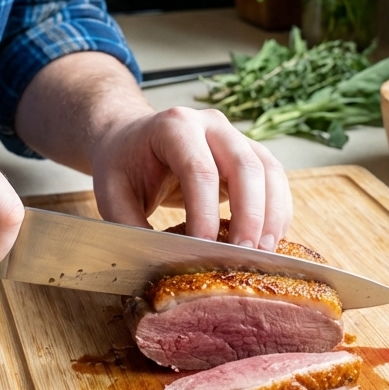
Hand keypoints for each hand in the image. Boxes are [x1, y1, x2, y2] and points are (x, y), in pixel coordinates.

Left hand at [88, 105, 292, 250]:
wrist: (131, 140)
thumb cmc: (122, 165)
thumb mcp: (111, 194)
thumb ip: (130, 228)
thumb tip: (159, 265)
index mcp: (173, 126)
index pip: (198, 169)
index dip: (205, 212)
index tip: (204, 249)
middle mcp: (209, 124)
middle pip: (244, 165)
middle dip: (249, 214)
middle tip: (244, 255)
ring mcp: (233, 135)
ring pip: (268, 169)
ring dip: (271, 213)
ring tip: (263, 252)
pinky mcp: (248, 153)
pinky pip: (274, 178)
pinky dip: (278, 209)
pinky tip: (270, 239)